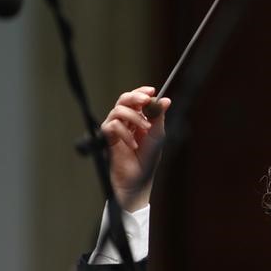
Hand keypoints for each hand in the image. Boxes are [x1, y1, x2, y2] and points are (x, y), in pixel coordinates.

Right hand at [100, 86, 170, 210]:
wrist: (138, 179)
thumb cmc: (147, 159)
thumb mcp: (157, 135)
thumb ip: (158, 117)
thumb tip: (164, 100)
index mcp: (137, 118)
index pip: (135, 98)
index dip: (141, 92)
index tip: (152, 90)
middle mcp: (124, 121)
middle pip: (123, 99)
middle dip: (135, 97)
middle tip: (146, 100)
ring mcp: (114, 129)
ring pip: (118, 110)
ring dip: (134, 117)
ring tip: (146, 129)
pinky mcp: (106, 138)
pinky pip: (112, 126)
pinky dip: (125, 134)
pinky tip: (134, 145)